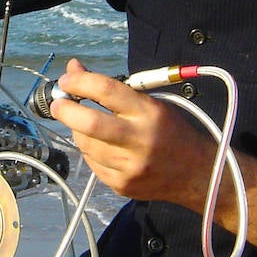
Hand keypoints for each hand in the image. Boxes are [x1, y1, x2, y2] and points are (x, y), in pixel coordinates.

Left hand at [48, 58, 212, 208]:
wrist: (198, 174)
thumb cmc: (173, 132)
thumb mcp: (152, 102)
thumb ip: (113, 89)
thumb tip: (75, 71)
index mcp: (150, 113)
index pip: (108, 90)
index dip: (80, 82)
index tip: (67, 80)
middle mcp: (140, 140)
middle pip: (90, 123)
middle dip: (66, 110)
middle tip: (58, 104)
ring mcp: (129, 166)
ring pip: (86, 144)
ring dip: (77, 130)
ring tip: (84, 124)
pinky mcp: (122, 185)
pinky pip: (92, 163)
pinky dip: (89, 150)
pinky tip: (100, 145)